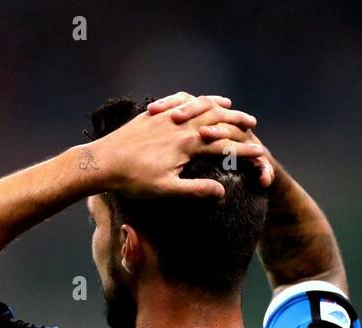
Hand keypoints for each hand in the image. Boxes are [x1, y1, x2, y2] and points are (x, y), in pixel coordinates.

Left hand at [88, 92, 265, 197]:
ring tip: (228, 104)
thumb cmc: (133, 181)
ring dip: (215, 104)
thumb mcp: (167, 190)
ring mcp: (164, 117)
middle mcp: (178, 126)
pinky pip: (176, 101)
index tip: (260, 155)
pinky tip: (193, 100)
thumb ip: (196, 190)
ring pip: (197, 105)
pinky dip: (191, 99)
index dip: (243, 151)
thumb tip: (222, 192)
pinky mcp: (151, 115)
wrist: (101, 162)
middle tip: (252, 123)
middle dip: (236, 120)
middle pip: (215, 118)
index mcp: (186, 145)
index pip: (222, 146)